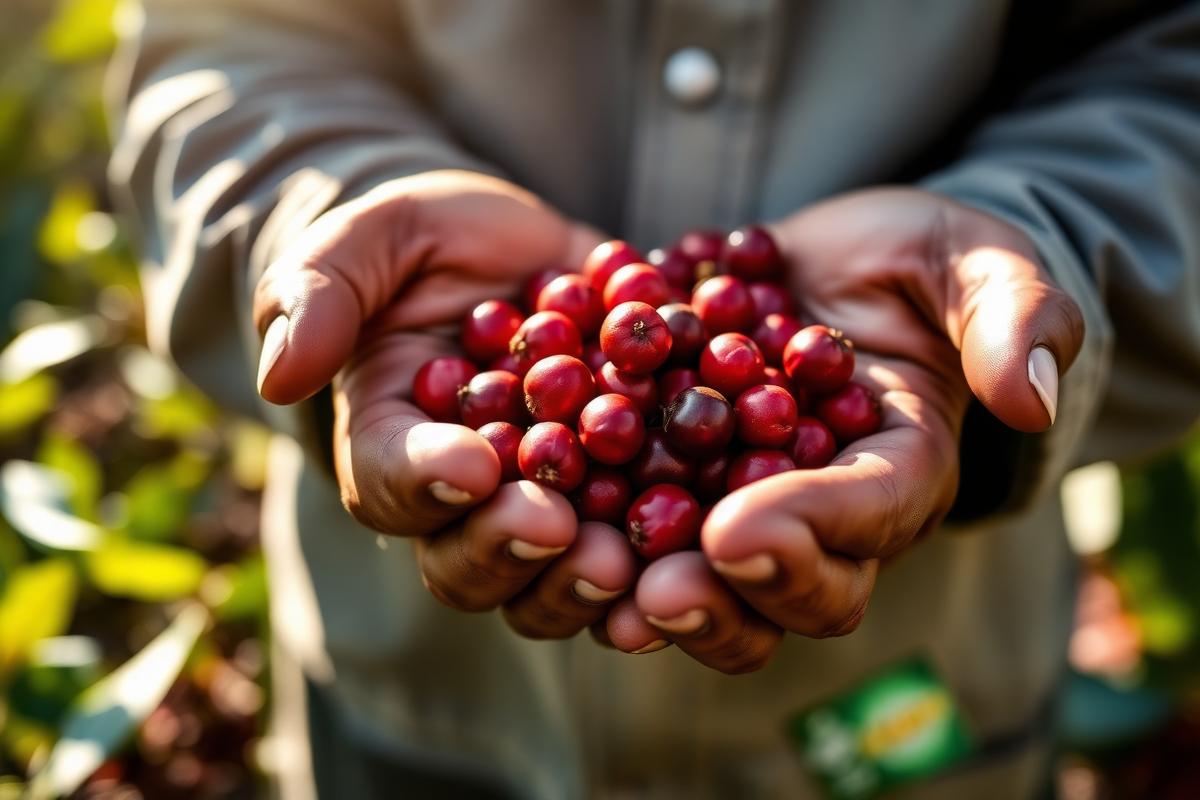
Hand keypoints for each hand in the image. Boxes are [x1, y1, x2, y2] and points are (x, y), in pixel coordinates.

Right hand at [252, 170, 637, 637]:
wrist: (514, 247)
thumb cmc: (423, 241)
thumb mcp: (368, 239)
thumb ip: (320, 292)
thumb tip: (284, 373)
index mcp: (392, 442)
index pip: (391, 480)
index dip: (426, 482)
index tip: (471, 466)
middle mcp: (466, 497)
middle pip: (469, 560)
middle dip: (512, 551)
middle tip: (560, 531)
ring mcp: (548, 502)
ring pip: (552, 577)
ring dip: (585, 580)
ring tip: (628, 561)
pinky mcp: (625, 488)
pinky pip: (643, 540)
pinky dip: (670, 555)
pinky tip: (706, 548)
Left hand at [614, 188, 1084, 671]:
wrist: (827, 256)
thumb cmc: (917, 257)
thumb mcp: (974, 260)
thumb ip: (1013, 316)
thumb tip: (1027, 396)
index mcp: (899, 472)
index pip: (867, 521)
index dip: (810, 534)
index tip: (740, 529)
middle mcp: (821, 511)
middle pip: (786, 587)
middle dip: (725, 597)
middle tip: (660, 590)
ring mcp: (742, 500)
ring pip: (703, 578)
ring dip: (643, 588)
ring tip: (587, 576)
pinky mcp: (672, 476)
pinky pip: (630, 514)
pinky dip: (585, 520)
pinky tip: (530, 508)